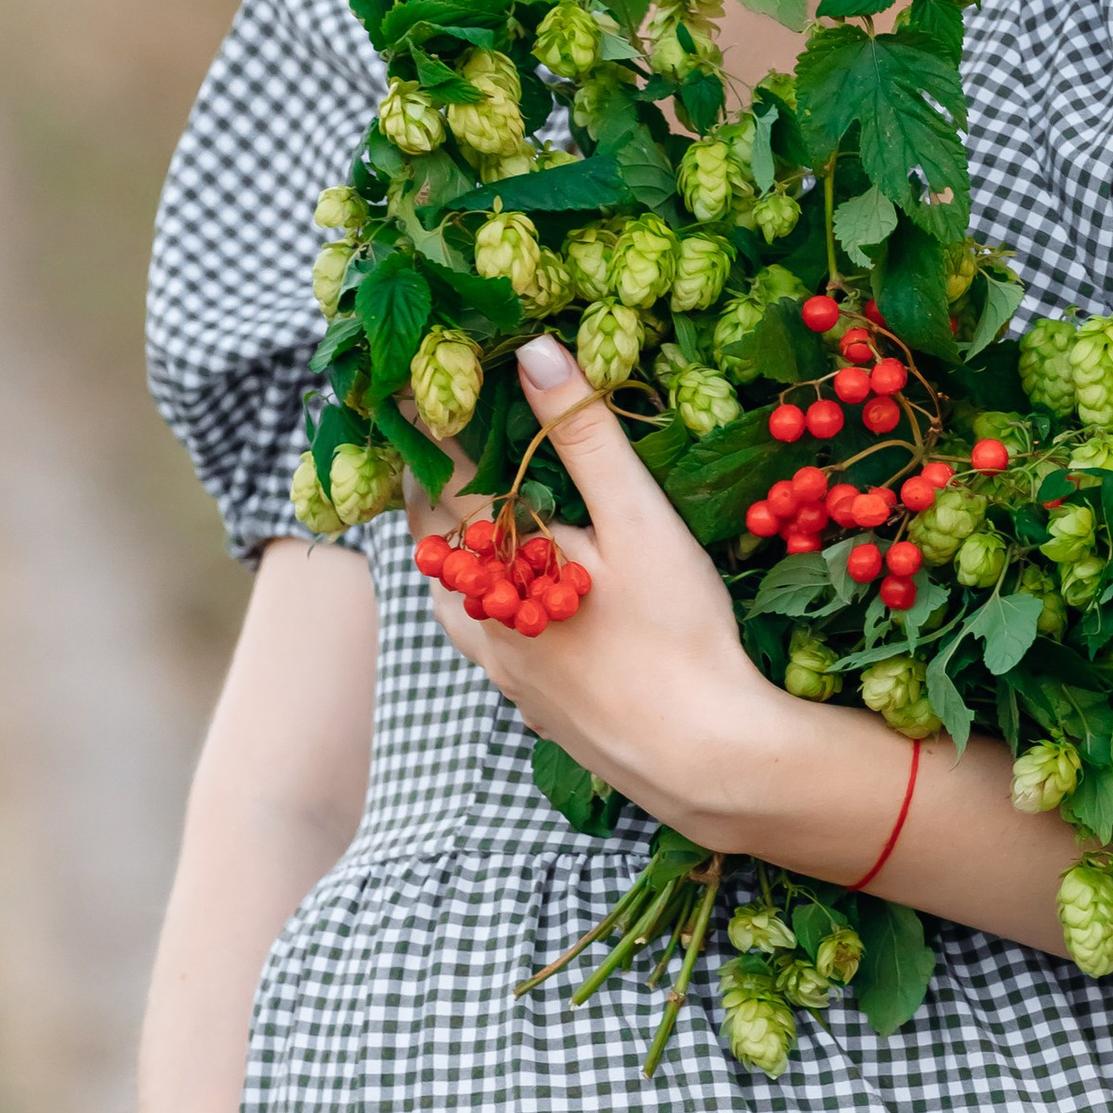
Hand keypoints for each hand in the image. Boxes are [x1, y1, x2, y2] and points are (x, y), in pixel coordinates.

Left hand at [430, 335, 772, 830]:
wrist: (704, 759)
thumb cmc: (676, 634)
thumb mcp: (638, 519)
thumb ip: (584, 434)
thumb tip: (532, 352)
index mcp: (500, 564)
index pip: (443, 479)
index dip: (428, 428)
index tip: (408, 386)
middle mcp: (484, 620)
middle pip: (433, 544)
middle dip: (429, 491)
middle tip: (432, 446)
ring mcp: (506, 672)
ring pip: (452, 604)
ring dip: (451, 558)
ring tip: (468, 523)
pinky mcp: (536, 708)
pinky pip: (488, 648)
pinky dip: (487, 611)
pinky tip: (521, 606)